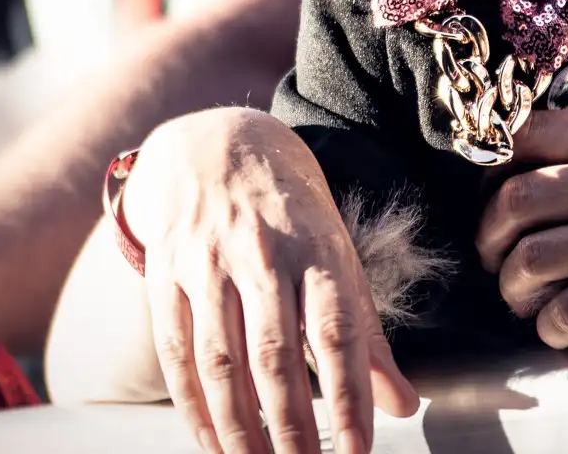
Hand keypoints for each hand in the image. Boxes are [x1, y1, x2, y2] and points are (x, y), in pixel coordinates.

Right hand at [127, 107, 417, 453]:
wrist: (215, 145)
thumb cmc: (291, 211)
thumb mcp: (338, 253)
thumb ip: (366, 331)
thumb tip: (402, 404)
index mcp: (316, 246)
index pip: (336, 331)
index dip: (347, 395)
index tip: (357, 451)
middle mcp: (261, 254)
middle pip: (275, 355)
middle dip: (292, 428)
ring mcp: (207, 263)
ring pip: (221, 361)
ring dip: (240, 429)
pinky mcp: (164, 275)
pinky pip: (176, 352)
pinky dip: (192, 406)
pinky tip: (212, 443)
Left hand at [476, 110, 567, 347]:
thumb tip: (498, 174)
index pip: (525, 135)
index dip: (490, 173)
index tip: (491, 204)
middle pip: (514, 201)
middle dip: (490, 242)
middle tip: (498, 263)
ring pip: (531, 260)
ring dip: (514, 291)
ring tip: (526, 301)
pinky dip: (549, 327)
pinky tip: (558, 328)